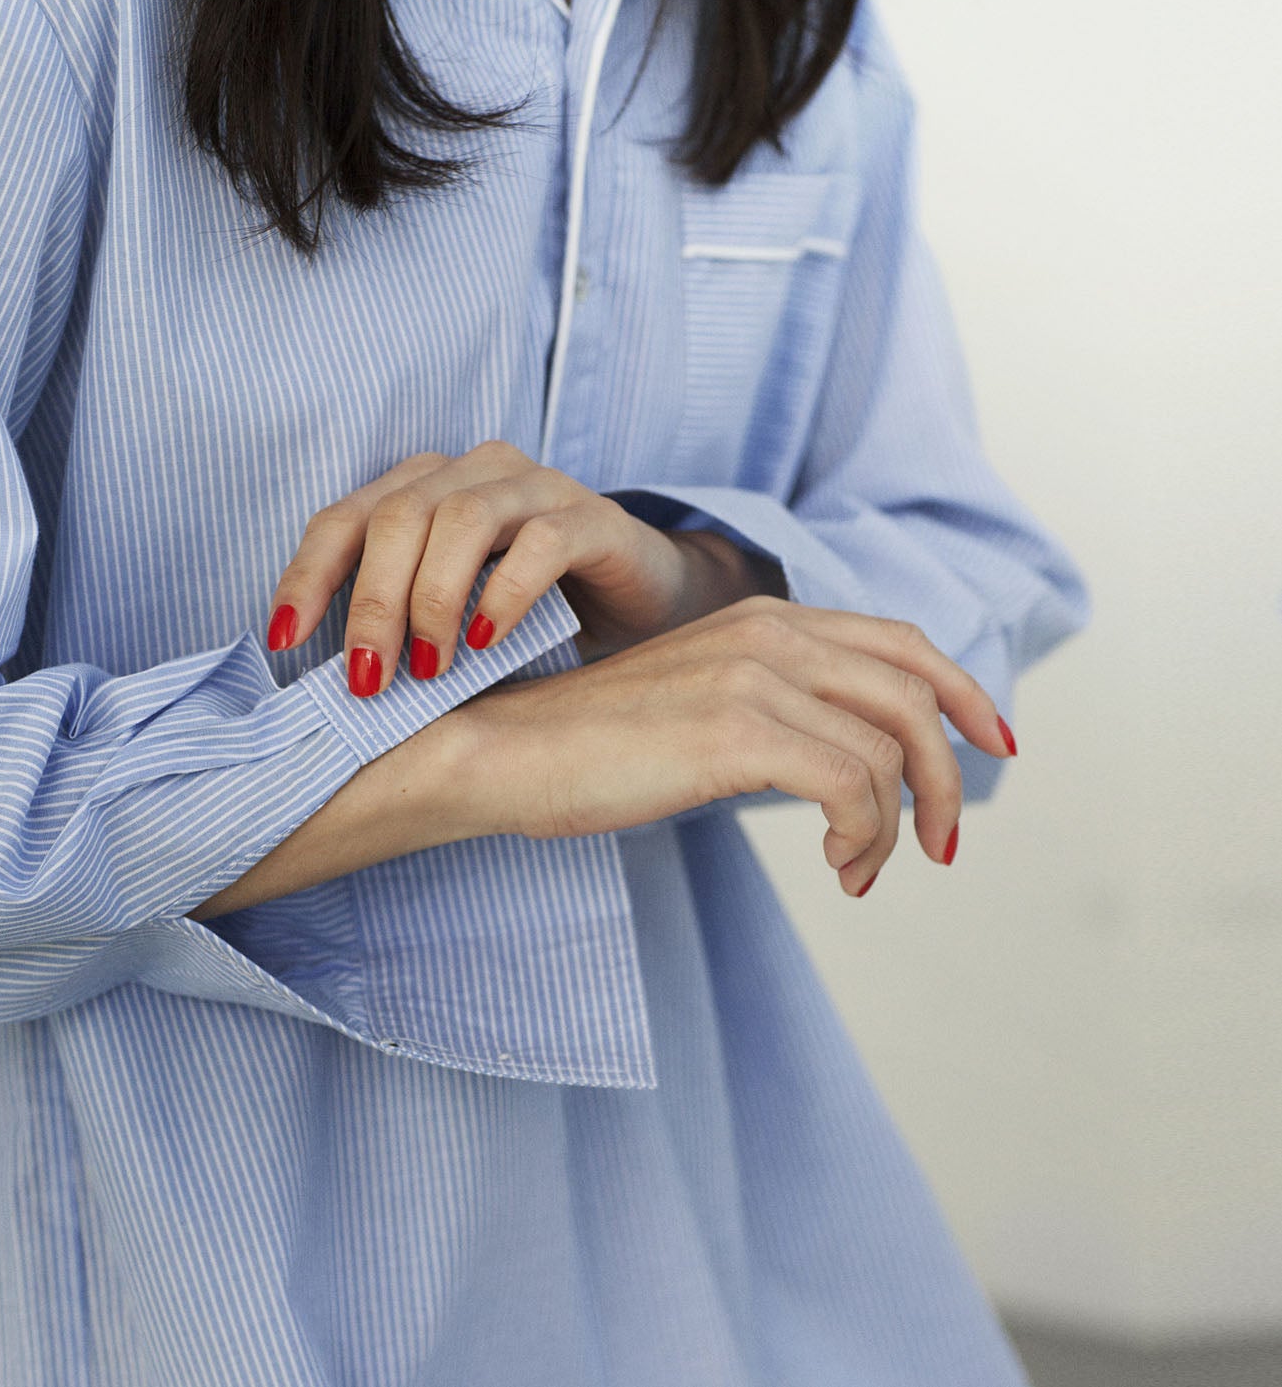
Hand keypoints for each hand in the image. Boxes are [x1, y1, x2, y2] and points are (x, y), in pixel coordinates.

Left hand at [265, 441, 778, 693]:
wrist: (644, 607)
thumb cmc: (534, 618)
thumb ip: (400, 630)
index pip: (347, 518)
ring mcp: (541, 488)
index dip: (307, 575)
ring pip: (464, 519)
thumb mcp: (452, 622)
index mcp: (431, 488)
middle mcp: (480, 473)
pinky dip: (504, 592)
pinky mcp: (596, 518)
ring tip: (428, 667)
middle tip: (369, 678)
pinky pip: (542, 541)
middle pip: (401, 516)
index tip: (284, 640)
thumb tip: (333, 683)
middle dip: (373, 601)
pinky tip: (487, 641)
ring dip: (433, 599)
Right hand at [444, 596, 1016, 894]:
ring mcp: (754, 676)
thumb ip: (770, 710)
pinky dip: (866, 838)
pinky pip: (853, 788)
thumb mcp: (698, 708)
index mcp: (763, 619)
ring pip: (890, 750)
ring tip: (861, 871)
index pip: (902, 642)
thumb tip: (845, 767)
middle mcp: (770, 633)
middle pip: (914, 693)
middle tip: (943, 845)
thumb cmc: (590, 745)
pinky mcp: (736, 730)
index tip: (991, 746)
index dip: (962, 693)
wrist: (500, 749)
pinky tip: (839, 871)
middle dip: (949, 776)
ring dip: (899, 826)